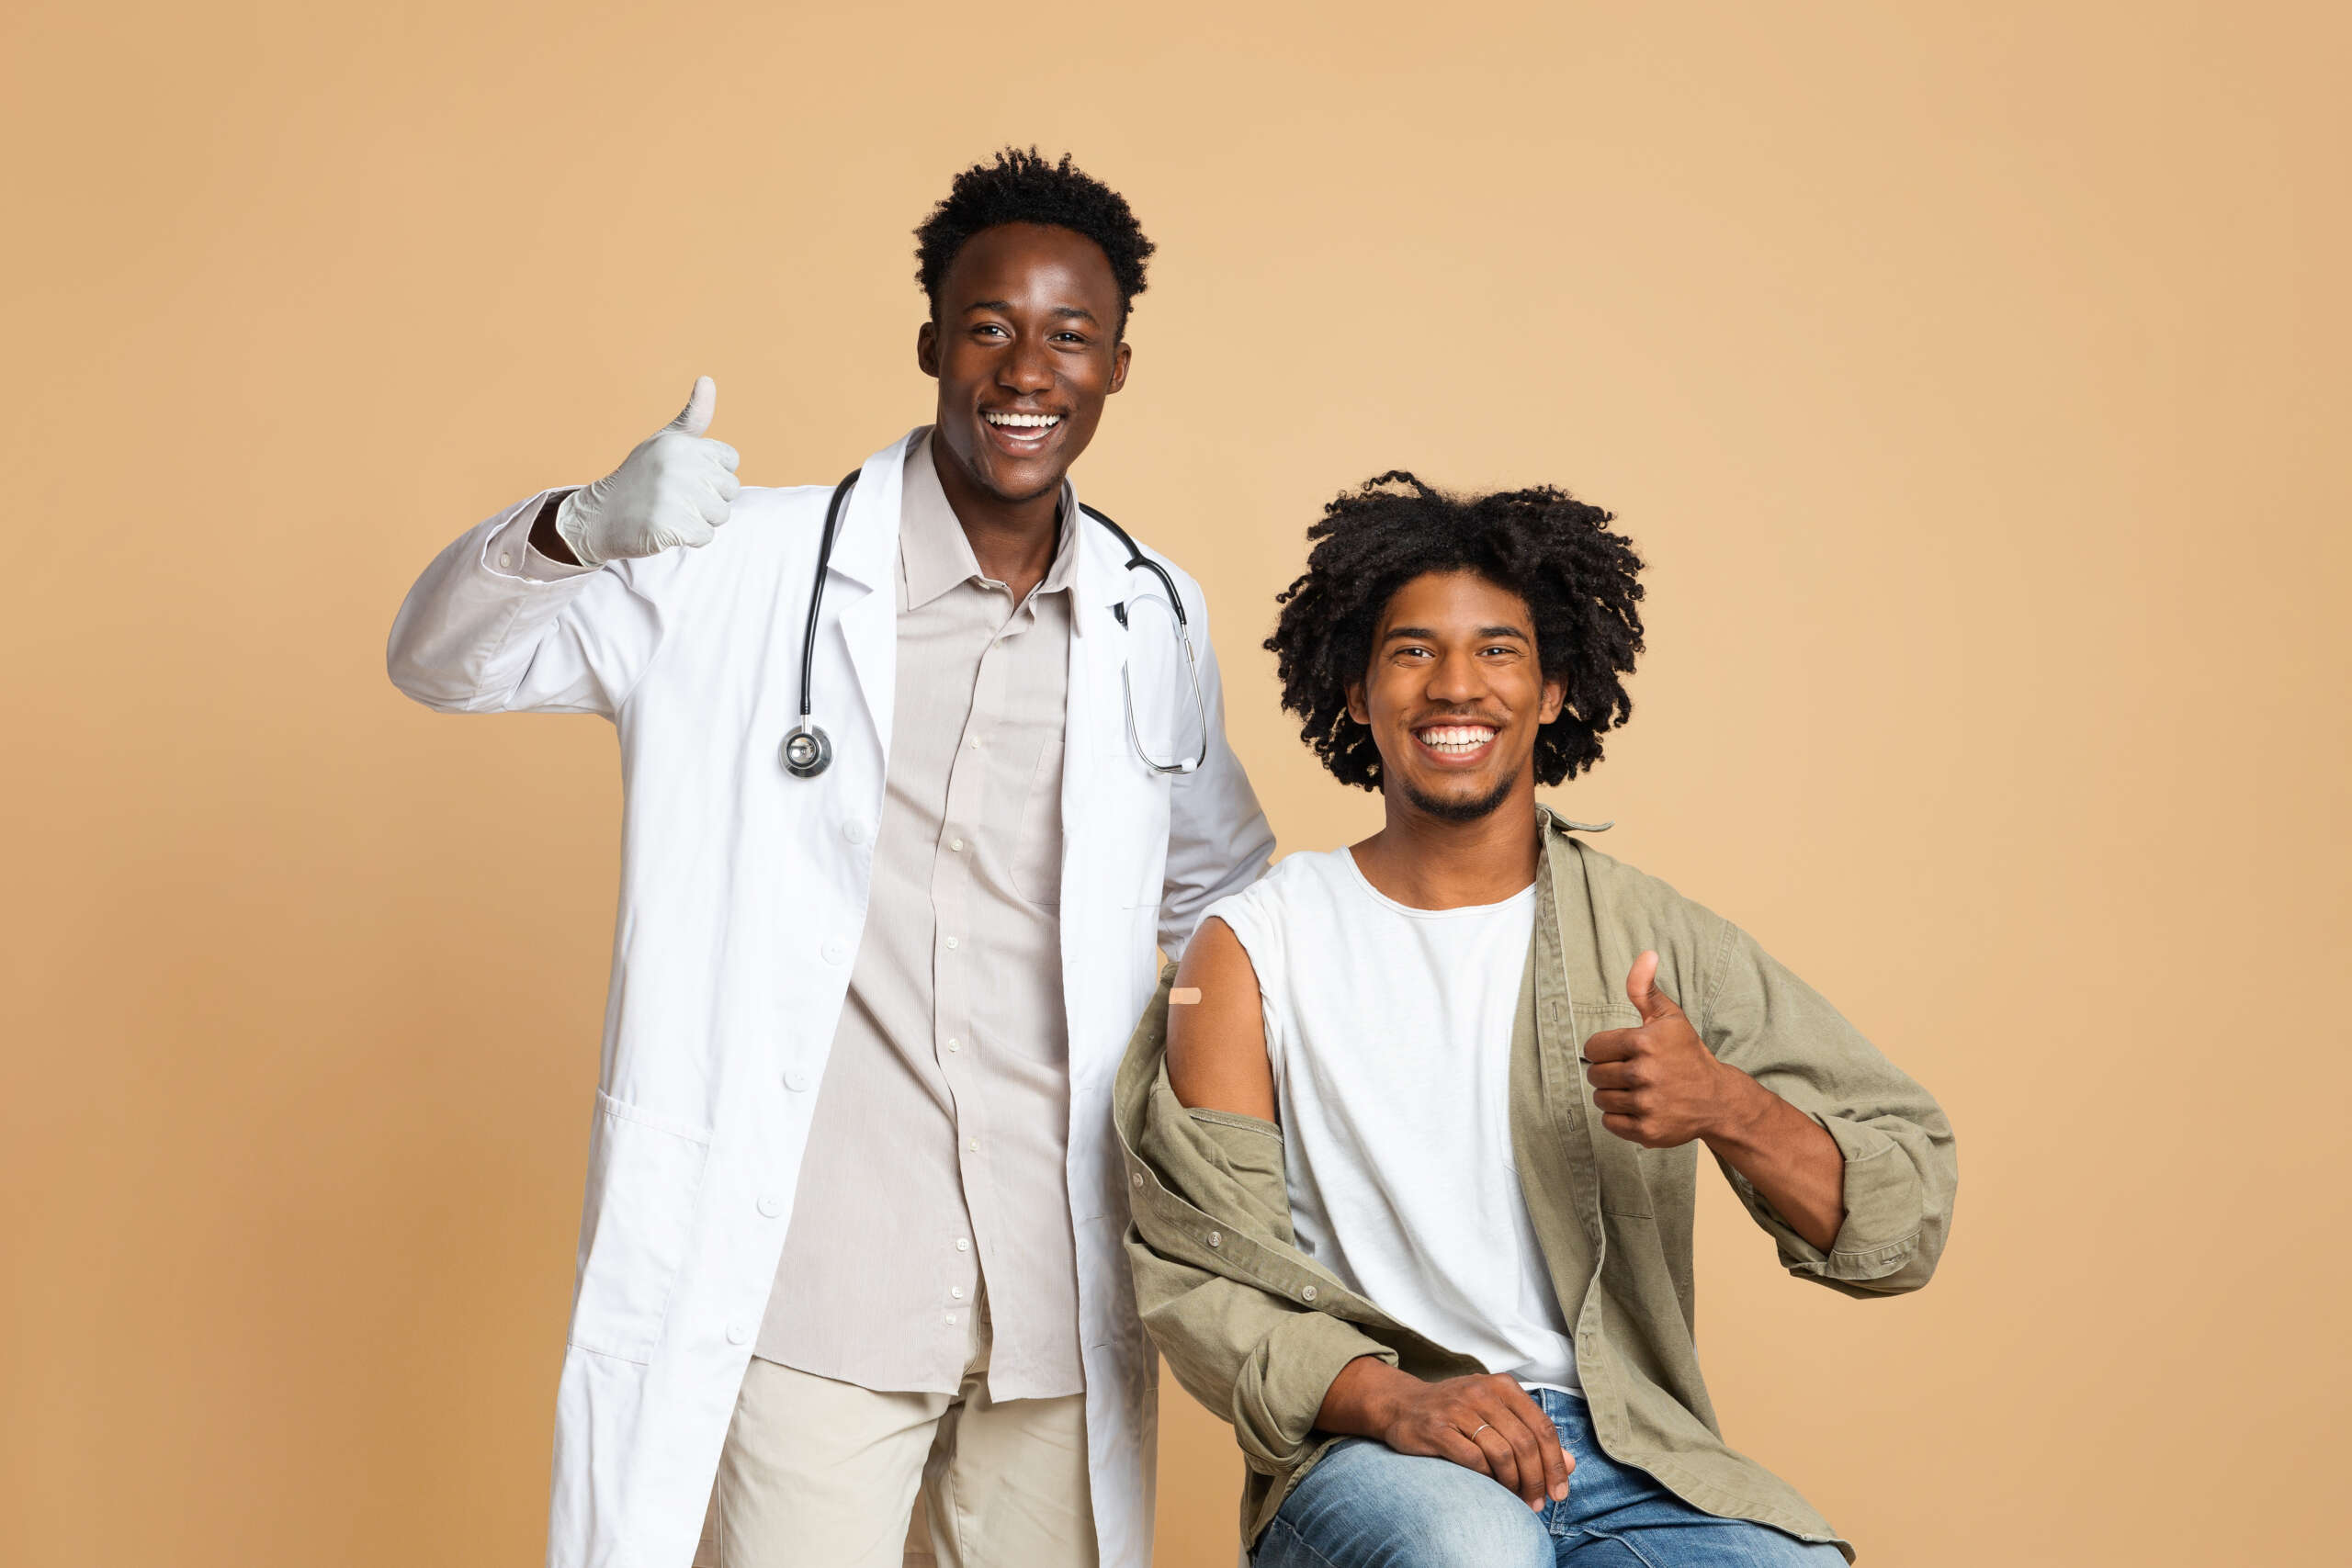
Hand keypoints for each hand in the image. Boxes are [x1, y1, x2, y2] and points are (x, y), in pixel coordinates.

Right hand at [552, 377, 741, 564]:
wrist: (600, 516)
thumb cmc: (639, 477)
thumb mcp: (663, 442)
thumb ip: (693, 417)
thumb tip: (707, 379)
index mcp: (679, 444)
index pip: (731, 460)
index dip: (714, 474)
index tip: (688, 476)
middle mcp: (676, 466)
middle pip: (730, 490)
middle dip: (710, 499)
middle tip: (678, 498)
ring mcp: (671, 497)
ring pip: (720, 515)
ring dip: (701, 520)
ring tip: (673, 512)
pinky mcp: (666, 526)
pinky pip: (705, 537)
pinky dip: (690, 539)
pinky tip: (667, 529)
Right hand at [1323, 1361, 1571, 1509]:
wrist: (1402, 1405)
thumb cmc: (1456, 1412)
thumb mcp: (1496, 1415)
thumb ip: (1532, 1436)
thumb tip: (1570, 1464)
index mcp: (1502, 1386)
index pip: (1542, 1426)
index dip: (1555, 1463)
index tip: (1559, 1491)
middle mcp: (1482, 1392)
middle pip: (1524, 1442)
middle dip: (1536, 1478)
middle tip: (1537, 1502)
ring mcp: (1458, 1408)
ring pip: (1501, 1452)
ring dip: (1513, 1483)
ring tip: (1514, 1498)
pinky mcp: (1436, 1427)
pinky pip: (1472, 1459)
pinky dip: (1486, 1477)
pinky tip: (1488, 1485)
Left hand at [1583, 950, 1743, 1147]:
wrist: (1717, 1099)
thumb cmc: (1687, 1054)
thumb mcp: (1669, 1017)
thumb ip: (1645, 988)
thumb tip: (1646, 954)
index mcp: (1645, 1042)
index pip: (1593, 1048)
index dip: (1604, 1049)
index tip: (1621, 1052)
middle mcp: (1645, 1074)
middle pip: (1594, 1074)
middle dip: (1608, 1072)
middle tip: (1632, 1072)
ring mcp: (1646, 1105)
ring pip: (1600, 1098)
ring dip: (1612, 1095)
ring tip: (1636, 1090)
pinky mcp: (1647, 1131)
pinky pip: (1609, 1123)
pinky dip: (1618, 1118)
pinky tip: (1638, 1108)